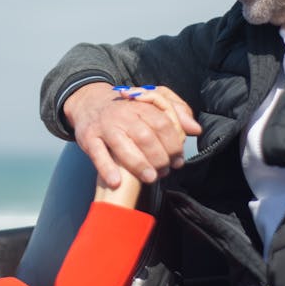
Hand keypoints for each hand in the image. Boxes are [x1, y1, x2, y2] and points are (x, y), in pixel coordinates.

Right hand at [64, 82, 201, 186]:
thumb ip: (176, 113)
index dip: (173, 144)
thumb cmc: (127, 109)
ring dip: (139, 164)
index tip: (177, 160)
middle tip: (164, 171)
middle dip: (159, 157)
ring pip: (123, 145)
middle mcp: (123, 115)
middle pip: (145, 136)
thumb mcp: (152, 103)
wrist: (89, 104)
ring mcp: (105, 127)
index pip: (162, 124)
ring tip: (150, 178)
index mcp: (141, 106)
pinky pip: (98, 154)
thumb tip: (195, 129)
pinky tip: (117, 181)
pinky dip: (107, 168)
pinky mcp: (89, 139)